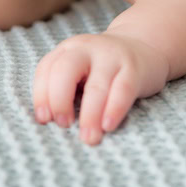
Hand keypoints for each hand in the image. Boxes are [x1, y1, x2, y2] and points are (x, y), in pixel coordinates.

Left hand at [33, 32, 169, 144]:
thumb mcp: (80, 70)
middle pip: (65, 71)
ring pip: (96, 86)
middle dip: (60, 100)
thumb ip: (64, 87)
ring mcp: (111, 57)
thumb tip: (49, 120)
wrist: (144, 48)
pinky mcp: (133, 68)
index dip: (42, 95)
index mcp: (67, 50)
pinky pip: (123, 89)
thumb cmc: (103, 69)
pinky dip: (114, 109)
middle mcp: (85, 49)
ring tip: (89, 138)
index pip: (46, 69)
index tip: (44, 119)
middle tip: (63, 125)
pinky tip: (108, 126)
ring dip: (89, 115)